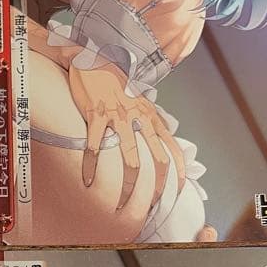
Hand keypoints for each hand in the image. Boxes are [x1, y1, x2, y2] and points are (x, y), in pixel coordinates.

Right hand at [67, 62, 185, 208]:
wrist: (93, 60)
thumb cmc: (114, 83)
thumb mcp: (139, 100)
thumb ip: (148, 120)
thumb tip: (160, 139)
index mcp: (151, 116)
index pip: (174, 148)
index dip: (179, 173)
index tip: (177, 192)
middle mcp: (139, 118)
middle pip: (157, 160)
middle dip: (155, 188)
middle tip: (148, 206)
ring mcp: (118, 117)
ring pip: (129, 160)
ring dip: (126, 187)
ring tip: (119, 204)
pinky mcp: (96, 115)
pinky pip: (94, 147)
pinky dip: (90, 166)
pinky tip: (87, 180)